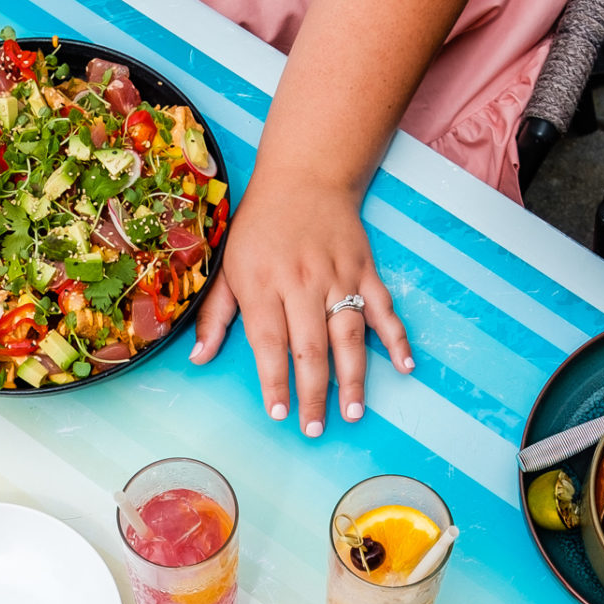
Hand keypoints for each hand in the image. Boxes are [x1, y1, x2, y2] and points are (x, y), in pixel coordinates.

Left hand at [191, 180, 411, 435]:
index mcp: (263, 283)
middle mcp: (302, 282)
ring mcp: (338, 276)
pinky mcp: (365, 269)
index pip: (270, 343)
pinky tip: (404, 366)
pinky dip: (397, 337)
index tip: (280, 413)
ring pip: (349, 334)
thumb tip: (199, 358)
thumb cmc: (259, 226)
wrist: (304, 174)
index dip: (275, 381)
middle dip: (313, 393)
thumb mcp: (226, 265)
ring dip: (353, 377)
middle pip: (311, 347)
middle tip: (314, 429)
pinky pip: (384, 307)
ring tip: (353, 412)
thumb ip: (215, 315)